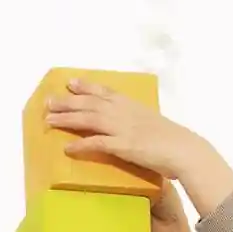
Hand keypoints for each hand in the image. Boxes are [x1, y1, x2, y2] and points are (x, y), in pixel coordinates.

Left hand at [40, 78, 206, 183]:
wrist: (184, 149)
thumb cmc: (172, 140)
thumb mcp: (152, 122)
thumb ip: (137, 121)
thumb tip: (129, 126)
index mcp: (131, 105)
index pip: (104, 91)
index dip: (86, 86)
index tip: (70, 83)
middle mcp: (123, 112)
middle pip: (90, 103)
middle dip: (67, 102)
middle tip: (48, 101)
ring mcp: (122, 127)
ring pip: (88, 119)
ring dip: (67, 119)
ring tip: (49, 121)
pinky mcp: (122, 145)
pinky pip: (96, 143)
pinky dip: (81, 145)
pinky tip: (67, 149)